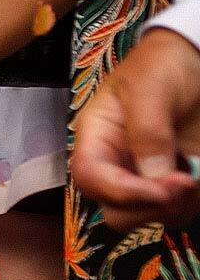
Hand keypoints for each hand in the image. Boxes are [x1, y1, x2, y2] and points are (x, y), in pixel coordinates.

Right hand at [71, 28, 199, 229]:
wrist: (194, 60)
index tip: (160, 189)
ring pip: (150, 218)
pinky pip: (181, 211)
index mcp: (97, 137)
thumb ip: (147, 130)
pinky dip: (193, 203)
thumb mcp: (149, 87)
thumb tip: (153, 175)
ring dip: (175, 208)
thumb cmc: (162, 65)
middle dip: (148, 207)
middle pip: (115, 211)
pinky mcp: (176, 183)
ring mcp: (148, 176)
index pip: (90, 177)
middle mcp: (118, 164)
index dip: (120, 191)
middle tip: (184, 183)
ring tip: (196, 177)